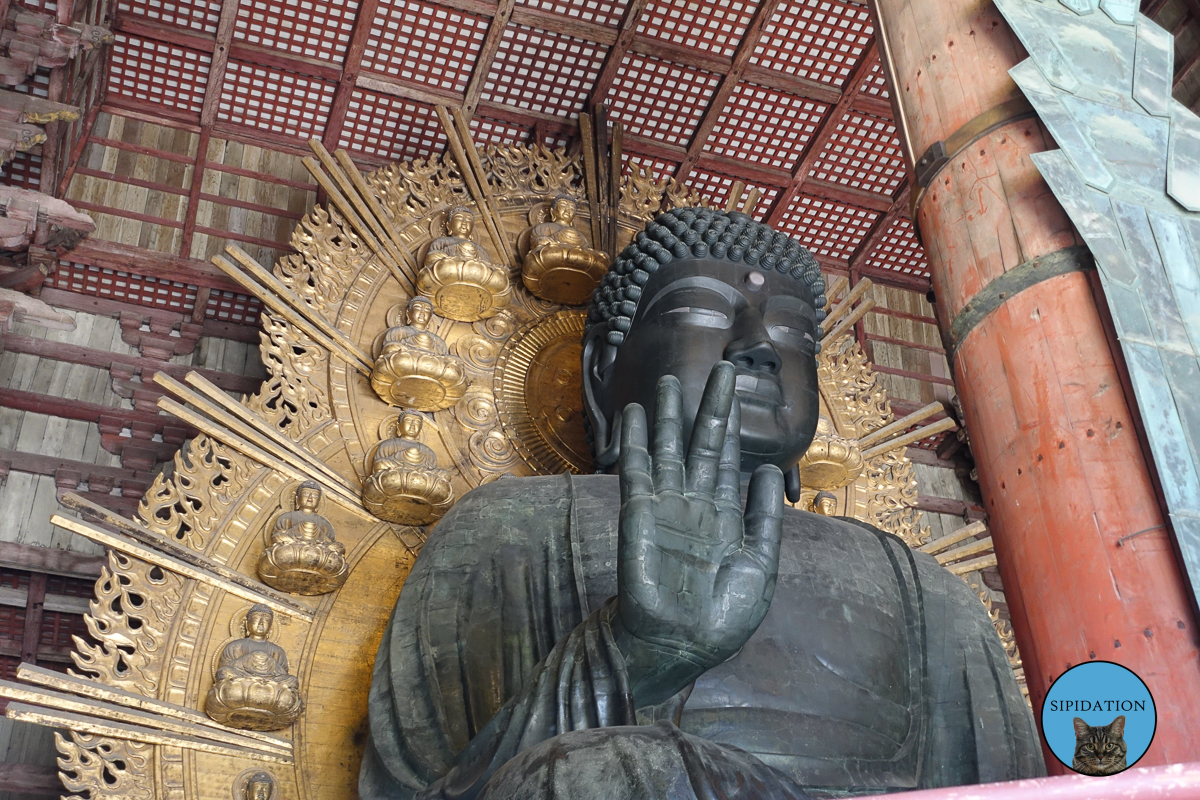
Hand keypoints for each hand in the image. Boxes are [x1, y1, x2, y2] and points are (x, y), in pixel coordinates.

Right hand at [611, 361, 784, 705]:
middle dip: (710, 408)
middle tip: (719, 369)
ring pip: (668, 449)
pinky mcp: (639, 513)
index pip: (728, 461)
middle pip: (702, 445)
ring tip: (669, 381)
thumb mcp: (759, 566)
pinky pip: (637, 469)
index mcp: (724, 517)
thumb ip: (765, 517)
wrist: (679, 646)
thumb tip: (771, 470)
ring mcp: (665, 507)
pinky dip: (636, 440)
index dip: (732, 427)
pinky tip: (635, 413)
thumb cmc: (721, 618)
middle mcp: (694, 505)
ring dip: (668, 416)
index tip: (736, 393)